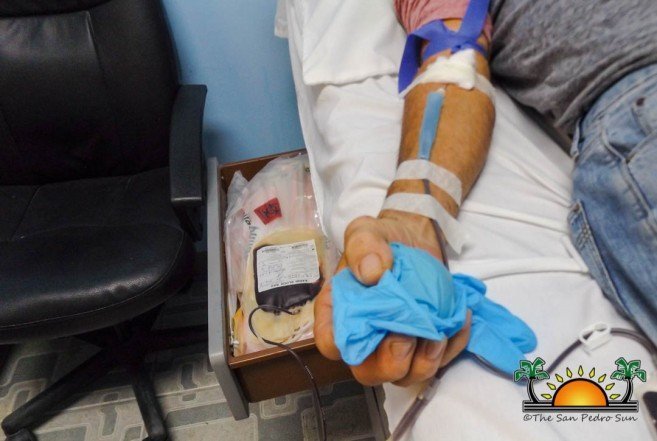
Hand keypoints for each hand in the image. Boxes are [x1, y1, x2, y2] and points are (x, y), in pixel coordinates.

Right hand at [314, 211, 470, 385]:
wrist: (414, 240)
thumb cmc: (382, 241)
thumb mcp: (366, 232)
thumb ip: (363, 246)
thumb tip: (372, 273)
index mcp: (340, 313)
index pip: (331, 343)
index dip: (342, 345)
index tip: (367, 327)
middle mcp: (365, 337)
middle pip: (368, 371)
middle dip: (390, 362)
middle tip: (407, 335)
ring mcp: (394, 346)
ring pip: (406, 375)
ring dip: (425, 362)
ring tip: (439, 332)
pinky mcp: (423, 346)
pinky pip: (439, 362)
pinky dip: (452, 346)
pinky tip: (460, 320)